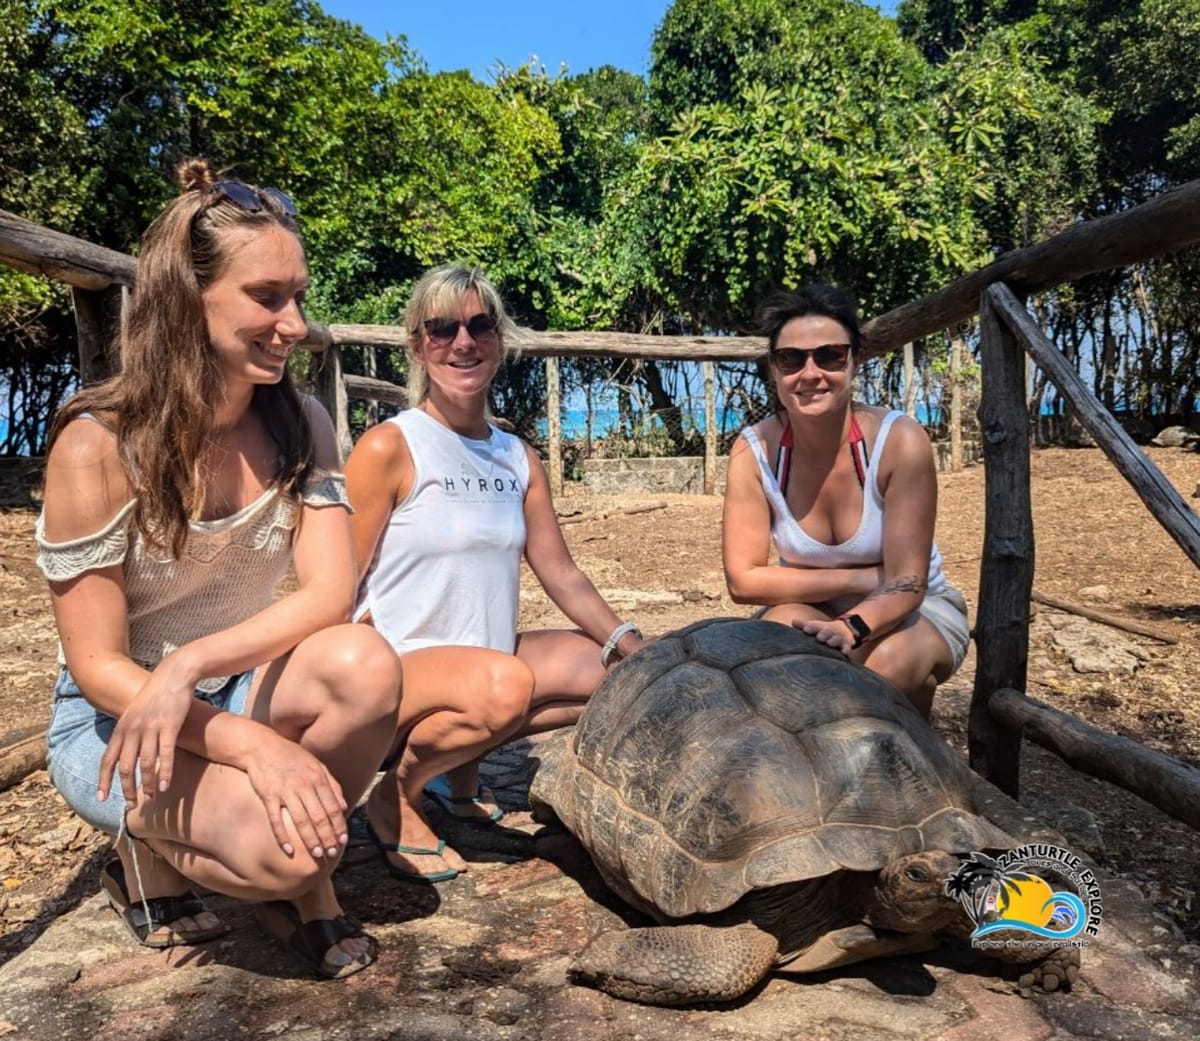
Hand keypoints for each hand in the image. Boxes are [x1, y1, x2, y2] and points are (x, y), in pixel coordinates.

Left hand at [97, 662, 195, 804]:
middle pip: (125, 767)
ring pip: (145, 764)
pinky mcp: (169, 726)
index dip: (103, 780)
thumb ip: (129, 732)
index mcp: (122, 728)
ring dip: (146, 784)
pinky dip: (164, 772)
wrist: (173, 675)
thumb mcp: (135, 713)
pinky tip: (165, 786)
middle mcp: (132, 730)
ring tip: (151, 798)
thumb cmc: (156, 696)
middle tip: (131, 805)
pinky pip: (165, 755)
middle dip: (126, 789)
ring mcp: (150, 728)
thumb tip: (125, 753)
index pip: (107, 759)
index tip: (102, 798)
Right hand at [245, 732, 348, 858]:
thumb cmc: (291, 757)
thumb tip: (344, 806)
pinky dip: (282, 835)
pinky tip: (289, 849)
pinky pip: (276, 819)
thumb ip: (332, 784)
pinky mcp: (269, 795)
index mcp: (318, 778)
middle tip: (331, 854)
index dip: (339, 825)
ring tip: (317, 854)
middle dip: (327, 837)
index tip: (342, 841)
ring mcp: (286, 791)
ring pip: (301, 820)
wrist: (262, 747)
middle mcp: (304, 785)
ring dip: (310, 839)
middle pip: (319, 816)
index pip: (332, 807)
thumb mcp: (316, 765)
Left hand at [797, 617, 854, 654]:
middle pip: (827, 631)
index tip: (806, 629)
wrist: (844, 631)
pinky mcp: (846, 646)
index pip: (815, 626)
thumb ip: (804, 625)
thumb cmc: (823, 631)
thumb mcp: (815, 627)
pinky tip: (844, 653)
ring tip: (830, 643)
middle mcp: (830, 632)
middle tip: (819, 637)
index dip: (811, 627)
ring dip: (833, 641)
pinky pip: (847, 648)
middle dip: (824, 634)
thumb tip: (793, 621)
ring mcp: (839, 638)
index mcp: (820, 628)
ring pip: (836, 639)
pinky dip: (846, 650)